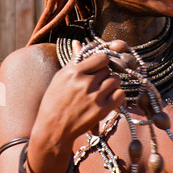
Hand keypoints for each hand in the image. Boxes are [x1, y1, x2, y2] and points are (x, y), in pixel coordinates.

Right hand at [27, 42, 124, 172]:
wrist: (53, 130)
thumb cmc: (55, 101)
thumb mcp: (61, 77)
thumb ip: (74, 59)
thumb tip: (78, 42)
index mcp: (74, 72)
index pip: (102, 57)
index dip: (102, 61)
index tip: (98, 67)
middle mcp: (85, 83)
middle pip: (109, 69)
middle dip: (104, 74)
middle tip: (96, 82)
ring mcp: (95, 97)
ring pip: (116, 80)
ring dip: (111, 84)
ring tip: (101, 91)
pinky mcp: (102, 110)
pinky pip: (120, 94)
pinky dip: (116, 96)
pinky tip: (107, 99)